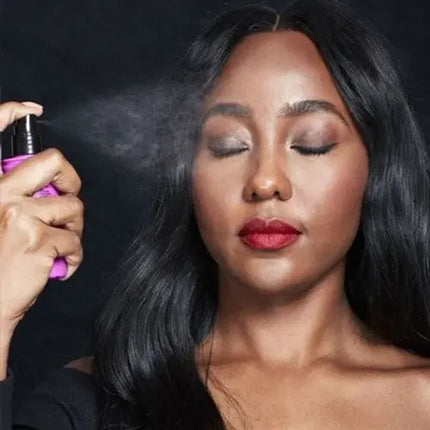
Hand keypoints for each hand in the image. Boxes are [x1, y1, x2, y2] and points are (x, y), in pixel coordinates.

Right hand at [0, 101, 83, 332]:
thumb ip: (14, 199)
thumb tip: (46, 190)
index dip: (8, 113)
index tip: (29, 107)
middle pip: (53, 162)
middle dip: (71, 179)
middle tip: (68, 197)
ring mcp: (18, 215)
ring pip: (73, 205)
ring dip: (74, 226)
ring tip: (62, 243)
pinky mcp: (38, 239)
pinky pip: (75, 239)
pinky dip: (75, 255)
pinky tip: (62, 265)